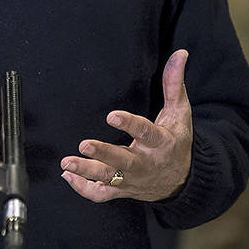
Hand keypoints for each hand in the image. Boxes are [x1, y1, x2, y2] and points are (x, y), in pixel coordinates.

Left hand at [59, 49, 192, 202]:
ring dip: (87, 172)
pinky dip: (84, 189)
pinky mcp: (122, 190)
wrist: (182, 180)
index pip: (146, 133)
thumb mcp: (180, 113)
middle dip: (103, 154)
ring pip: (109, 179)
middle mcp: (145, 163)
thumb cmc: (177, 140)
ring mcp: (132, 180)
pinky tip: (68, 175)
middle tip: (84, 145)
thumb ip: (174, 83)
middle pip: (123, 161)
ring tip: (66, 163)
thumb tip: (180, 53)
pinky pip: (102, 195)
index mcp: (161, 143)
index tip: (112, 115)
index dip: (130, 124)